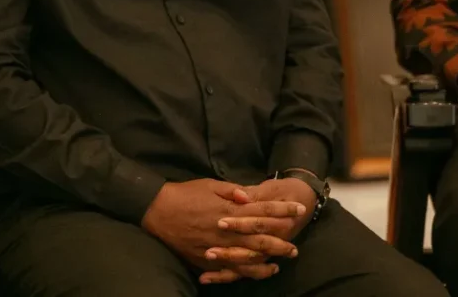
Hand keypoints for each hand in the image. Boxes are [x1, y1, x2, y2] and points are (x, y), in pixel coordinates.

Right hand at [141, 179, 302, 279]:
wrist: (158, 210)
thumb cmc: (185, 194)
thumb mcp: (211, 185)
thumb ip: (232, 191)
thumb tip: (250, 196)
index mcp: (229, 210)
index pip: (262, 210)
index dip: (283, 210)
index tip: (299, 210)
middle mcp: (226, 231)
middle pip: (260, 238)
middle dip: (280, 242)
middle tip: (295, 246)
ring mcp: (216, 247)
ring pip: (247, 259)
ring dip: (266, 261)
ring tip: (281, 263)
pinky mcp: (205, 259)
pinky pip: (229, 270)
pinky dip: (244, 272)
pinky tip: (255, 272)